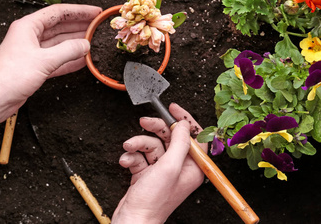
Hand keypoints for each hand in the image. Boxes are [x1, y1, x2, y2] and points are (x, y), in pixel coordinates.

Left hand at [0, 4, 101, 114]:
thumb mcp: (44, 60)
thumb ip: (68, 51)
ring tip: (93, 41)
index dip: (78, 11)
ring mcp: (32, 51)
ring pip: (59, 42)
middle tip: (97, 25)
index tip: (94, 12)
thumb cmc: (10, 76)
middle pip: (60, 26)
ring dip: (76, 42)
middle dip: (79, 25)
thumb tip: (85, 45)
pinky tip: (83, 60)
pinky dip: (70, 59)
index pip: (58, 12)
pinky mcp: (35, 66)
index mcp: (28, 27)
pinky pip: (57, 58)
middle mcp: (30, 36)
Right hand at [112, 103, 207, 223]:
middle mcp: (179, 167)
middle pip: (170, 137)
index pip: (194, 137)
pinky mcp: (147, 173)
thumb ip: (179, 142)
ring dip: (139, 143)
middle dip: (155, 128)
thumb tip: (184, 124)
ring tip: (129, 147)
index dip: (184, 120)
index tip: (173, 109)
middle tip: (144, 121)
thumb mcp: (169, 167)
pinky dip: (132, 156)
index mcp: (192, 167)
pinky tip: (126, 161)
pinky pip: (141, 156)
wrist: (132, 220)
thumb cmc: (153, 201)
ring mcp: (162, 170)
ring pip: (152, 145)